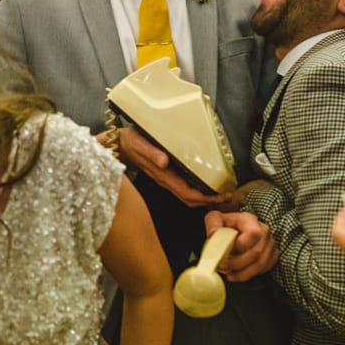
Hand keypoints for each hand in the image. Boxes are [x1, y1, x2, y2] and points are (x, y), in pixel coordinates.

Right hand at [110, 126, 225, 207]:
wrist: (118, 145)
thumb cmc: (129, 142)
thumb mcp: (139, 143)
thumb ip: (151, 152)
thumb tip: (164, 161)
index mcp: (163, 176)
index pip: (187, 193)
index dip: (205, 198)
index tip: (220, 196)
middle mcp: (165, 181)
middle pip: (190, 199)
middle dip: (209, 201)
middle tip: (226, 198)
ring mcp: (165, 180)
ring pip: (187, 196)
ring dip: (204, 198)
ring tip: (219, 194)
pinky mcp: (165, 175)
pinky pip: (184, 189)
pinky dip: (197, 191)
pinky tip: (205, 186)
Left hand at [204, 209, 276, 281]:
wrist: (238, 228)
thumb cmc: (227, 224)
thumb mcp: (215, 218)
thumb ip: (213, 224)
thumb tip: (213, 234)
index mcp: (250, 220)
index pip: (253, 234)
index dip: (240, 246)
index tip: (225, 251)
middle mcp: (264, 231)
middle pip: (256, 252)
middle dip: (237, 263)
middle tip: (222, 266)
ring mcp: (270, 244)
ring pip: (260, 264)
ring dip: (242, 272)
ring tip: (228, 272)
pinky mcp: (271, 256)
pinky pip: (263, 269)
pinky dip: (248, 275)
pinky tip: (235, 274)